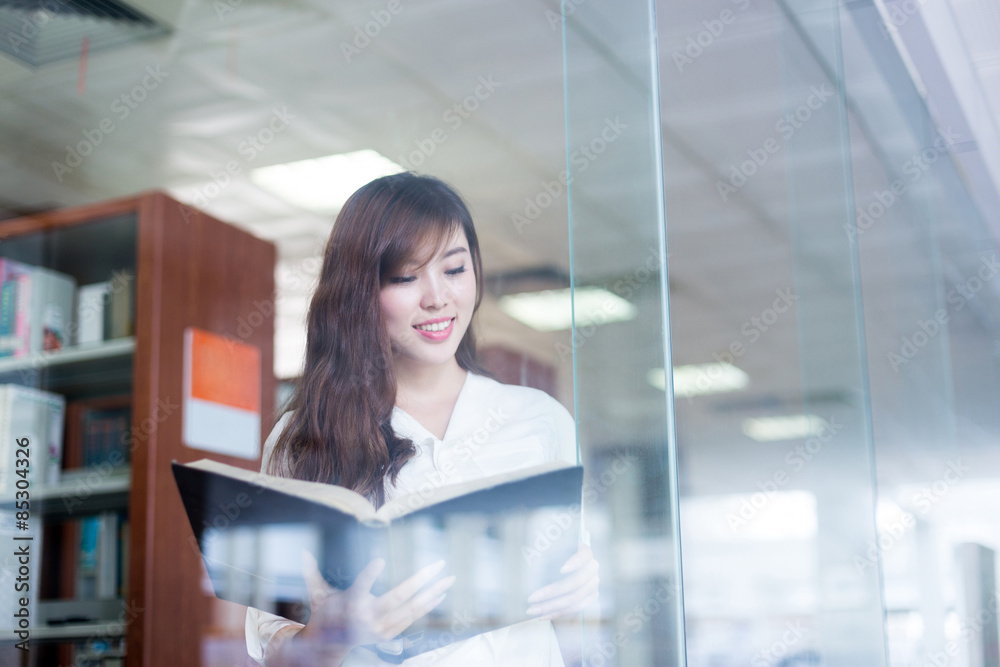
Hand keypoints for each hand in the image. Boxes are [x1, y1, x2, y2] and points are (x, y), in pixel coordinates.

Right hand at [277, 553, 454, 663]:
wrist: (328, 646)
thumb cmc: (324, 613)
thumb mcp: (316, 594)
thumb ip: (311, 572)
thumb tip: (303, 551)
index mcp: (349, 604)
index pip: (359, 587)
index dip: (369, 575)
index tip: (380, 560)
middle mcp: (367, 618)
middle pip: (398, 598)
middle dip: (421, 581)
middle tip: (438, 565)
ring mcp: (380, 628)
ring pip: (411, 610)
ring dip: (432, 594)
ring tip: (449, 579)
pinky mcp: (388, 634)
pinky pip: (411, 619)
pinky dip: (426, 607)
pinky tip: (438, 594)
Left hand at [525, 543, 598, 619]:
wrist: (565, 569)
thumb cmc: (554, 558)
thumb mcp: (551, 553)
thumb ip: (545, 556)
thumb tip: (530, 560)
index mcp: (585, 552)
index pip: (584, 556)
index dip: (574, 563)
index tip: (561, 569)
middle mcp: (592, 568)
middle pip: (575, 582)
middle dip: (552, 591)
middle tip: (531, 598)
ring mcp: (593, 585)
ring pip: (573, 599)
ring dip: (551, 606)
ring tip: (533, 610)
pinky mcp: (591, 599)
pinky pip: (574, 609)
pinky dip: (557, 613)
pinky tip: (542, 615)